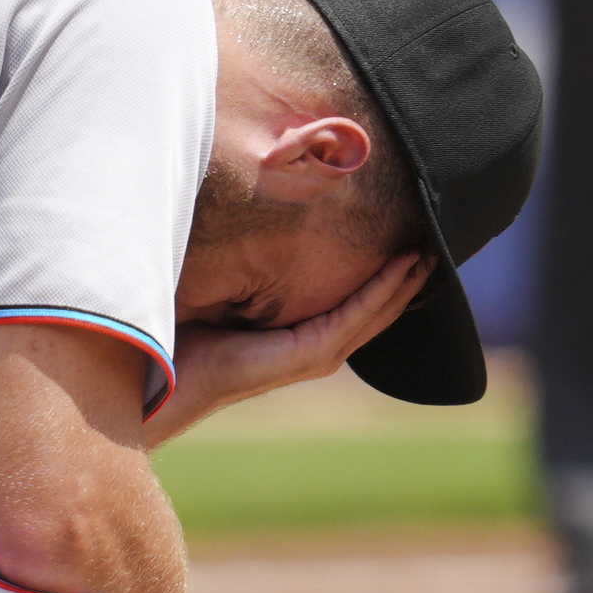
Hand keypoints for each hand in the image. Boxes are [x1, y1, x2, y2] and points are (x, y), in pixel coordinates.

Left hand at [146, 251, 427, 443]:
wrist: (157, 380)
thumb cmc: (175, 335)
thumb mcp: (212, 289)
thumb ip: (231, 264)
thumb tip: (230, 211)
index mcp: (293, 336)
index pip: (349, 302)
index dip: (379, 272)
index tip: (403, 236)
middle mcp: (309, 347)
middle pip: (373, 307)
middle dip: (404, 275)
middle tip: (436, 239)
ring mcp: (311, 353)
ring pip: (373, 311)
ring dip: (404, 280)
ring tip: (433, 249)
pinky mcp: (304, 355)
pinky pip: (353, 316)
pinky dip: (380, 289)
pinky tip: (403, 264)